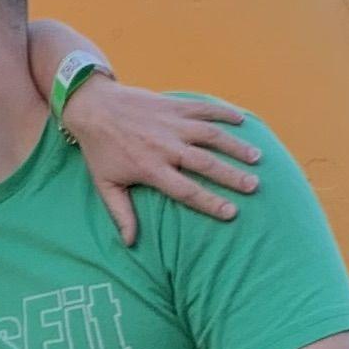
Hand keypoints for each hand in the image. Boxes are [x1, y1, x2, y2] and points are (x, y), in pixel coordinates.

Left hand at [70, 73, 265, 245]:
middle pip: (205, 164)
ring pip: (210, 135)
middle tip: (254, 186)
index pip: (186, 190)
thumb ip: (121, 214)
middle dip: (231, 175)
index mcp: (151, 169)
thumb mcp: (105, 185)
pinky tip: (243, 120)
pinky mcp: (173, 105)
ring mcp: (171, 123)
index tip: (232, 212)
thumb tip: (130, 243)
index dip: (210, 202)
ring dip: (235, 145)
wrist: (92, 106)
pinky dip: (224, 112)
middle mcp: (165, 146)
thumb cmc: (99, 150)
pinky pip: (204, 108)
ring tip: (256, 157)